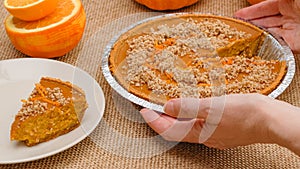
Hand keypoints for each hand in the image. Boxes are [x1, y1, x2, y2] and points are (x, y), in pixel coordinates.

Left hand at [140, 94, 272, 148]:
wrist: (271, 120)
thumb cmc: (246, 114)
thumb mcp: (212, 107)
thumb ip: (188, 107)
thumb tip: (168, 106)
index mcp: (199, 133)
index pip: (168, 130)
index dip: (153, 120)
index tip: (143, 110)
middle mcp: (204, 137)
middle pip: (175, 130)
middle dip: (162, 119)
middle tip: (153, 107)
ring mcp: (213, 134)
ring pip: (187, 127)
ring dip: (175, 117)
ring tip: (168, 105)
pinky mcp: (222, 128)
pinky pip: (199, 123)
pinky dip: (190, 115)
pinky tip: (193, 106)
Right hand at [234, 0, 299, 52]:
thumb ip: (267, 2)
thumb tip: (253, 1)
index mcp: (287, 3)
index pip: (264, 8)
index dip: (249, 12)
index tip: (237, 16)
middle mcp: (289, 17)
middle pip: (265, 23)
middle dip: (251, 25)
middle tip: (237, 29)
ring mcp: (292, 31)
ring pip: (269, 35)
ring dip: (257, 38)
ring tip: (243, 38)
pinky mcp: (295, 44)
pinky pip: (278, 47)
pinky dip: (268, 48)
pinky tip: (258, 47)